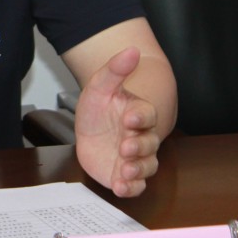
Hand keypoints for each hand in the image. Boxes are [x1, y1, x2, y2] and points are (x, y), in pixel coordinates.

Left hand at [74, 46, 160, 196]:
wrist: (88, 130)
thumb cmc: (98, 107)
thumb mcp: (99, 86)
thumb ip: (115, 69)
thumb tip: (133, 49)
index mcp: (137, 113)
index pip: (147, 114)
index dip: (141, 117)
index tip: (129, 118)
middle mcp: (141, 136)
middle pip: (150, 143)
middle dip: (139, 147)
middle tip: (125, 147)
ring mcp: (135, 157)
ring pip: (147, 166)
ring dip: (137, 169)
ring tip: (124, 169)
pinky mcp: (126, 175)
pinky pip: (136, 184)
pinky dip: (131, 188)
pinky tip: (121, 186)